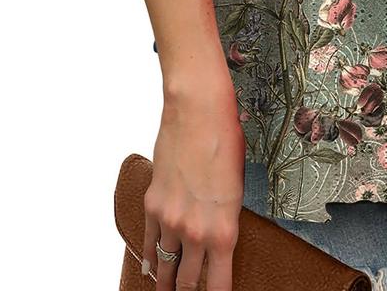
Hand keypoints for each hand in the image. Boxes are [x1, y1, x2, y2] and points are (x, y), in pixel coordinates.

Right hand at [142, 73, 245, 290]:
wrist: (198, 112)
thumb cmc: (226, 142)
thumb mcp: (237, 186)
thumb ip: (225, 218)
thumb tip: (217, 239)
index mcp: (224, 229)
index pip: (217, 284)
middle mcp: (195, 231)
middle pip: (187, 281)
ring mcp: (170, 220)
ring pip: (165, 266)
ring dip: (166, 282)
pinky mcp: (152, 205)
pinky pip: (149, 243)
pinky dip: (149, 259)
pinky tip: (150, 269)